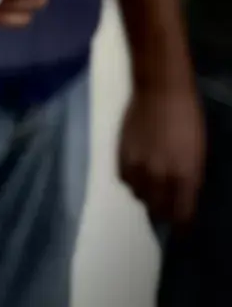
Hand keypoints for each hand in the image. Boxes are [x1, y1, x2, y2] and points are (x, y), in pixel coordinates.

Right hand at [120, 83, 205, 226]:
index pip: (180, 215)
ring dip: (146, 193)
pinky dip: (132, 179)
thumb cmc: (188, 119)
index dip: (181, 225)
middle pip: (157, 209)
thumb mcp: (198, 153)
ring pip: (138, 195)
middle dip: (163, 211)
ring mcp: (138, 166)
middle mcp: (159, 176)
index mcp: (185, 176)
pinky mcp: (121, 155)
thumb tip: (182, 196)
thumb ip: (190, 178)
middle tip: (167, 205)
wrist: (160, 91)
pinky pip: (124, 179)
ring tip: (152, 183)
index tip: (182, 227)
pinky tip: (139, 169)